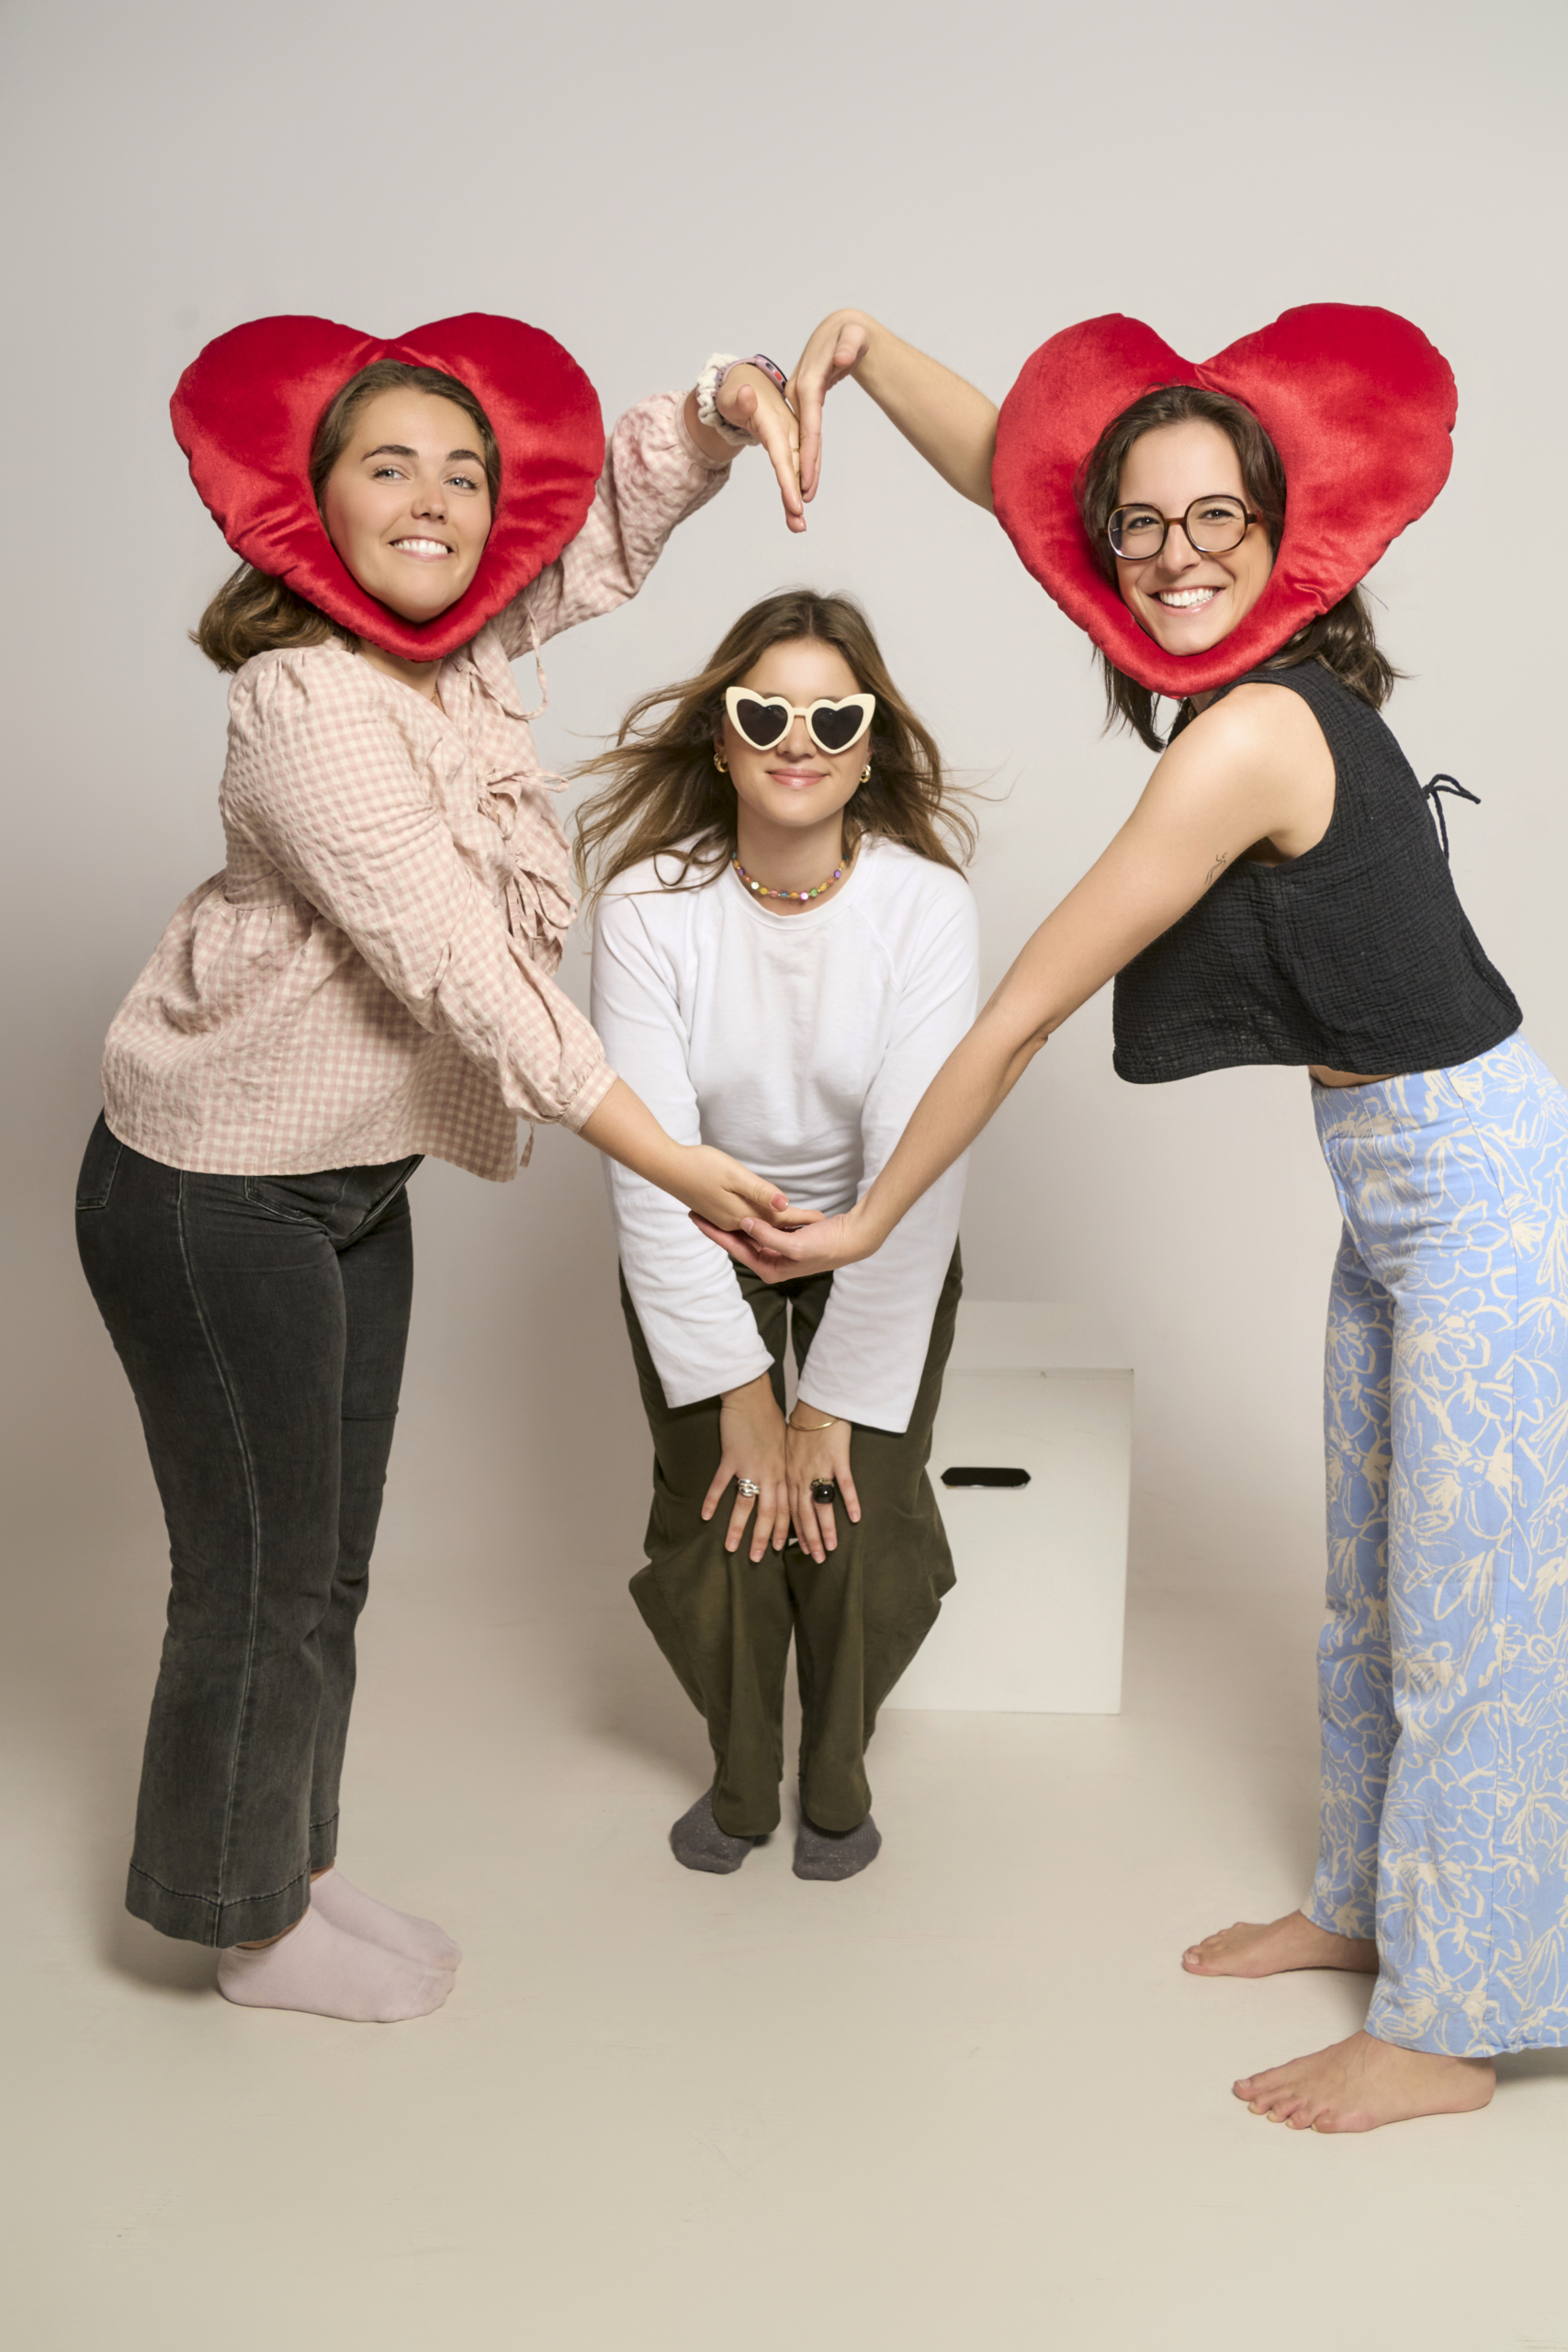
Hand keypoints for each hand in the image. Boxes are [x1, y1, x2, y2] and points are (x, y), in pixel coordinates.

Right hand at [668, 1144, 825, 1232]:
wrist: (665, 1165)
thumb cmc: (700, 1164)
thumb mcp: (735, 1175)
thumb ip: (760, 1193)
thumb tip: (785, 1206)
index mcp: (740, 1215)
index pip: (778, 1220)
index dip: (801, 1217)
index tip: (823, 1218)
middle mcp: (732, 1222)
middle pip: (769, 1226)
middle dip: (792, 1225)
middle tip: (818, 1224)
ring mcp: (722, 1219)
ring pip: (757, 1226)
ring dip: (776, 1226)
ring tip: (799, 1224)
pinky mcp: (715, 1212)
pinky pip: (744, 1222)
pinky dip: (760, 1222)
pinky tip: (765, 1219)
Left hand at [690, 1203, 866, 1280]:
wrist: (853, 1238)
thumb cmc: (828, 1245)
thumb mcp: (795, 1244)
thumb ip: (768, 1236)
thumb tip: (744, 1224)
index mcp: (769, 1268)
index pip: (735, 1249)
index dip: (715, 1233)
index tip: (697, 1218)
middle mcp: (771, 1262)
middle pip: (737, 1242)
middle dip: (718, 1227)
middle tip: (695, 1211)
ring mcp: (778, 1251)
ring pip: (749, 1234)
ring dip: (732, 1220)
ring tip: (711, 1207)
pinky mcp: (785, 1239)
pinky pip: (762, 1227)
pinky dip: (752, 1217)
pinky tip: (739, 1205)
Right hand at [702, 1373, 789, 1561]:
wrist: (753, 1397)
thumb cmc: (770, 1420)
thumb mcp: (784, 1447)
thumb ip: (782, 1470)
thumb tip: (782, 1487)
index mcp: (783, 1473)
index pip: (786, 1509)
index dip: (783, 1532)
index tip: (778, 1550)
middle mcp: (770, 1474)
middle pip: (768, 1514)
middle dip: (762, 1539)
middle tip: (755, 1559)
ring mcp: (750, 1467)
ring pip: (745, 1505)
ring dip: (737, 1528)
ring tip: (731, 1548)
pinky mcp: (732, 1457)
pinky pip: (721, 1484)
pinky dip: (712, 1500)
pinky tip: (706, 1516)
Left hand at [715, 363, 805, 533]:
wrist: (745, 383)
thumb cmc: (733, 393)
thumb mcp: (729, 395)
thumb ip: (738, 399)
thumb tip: (747, 395)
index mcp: (774, 421)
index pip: (783, 455)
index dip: (789, 479)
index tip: (795, 504)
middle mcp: (788, 430)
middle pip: (795, 468)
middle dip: (798, 497)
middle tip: (799, 525)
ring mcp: (792, 437)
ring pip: (799, 471)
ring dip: (799, 499)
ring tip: (798, 527)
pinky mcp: (792, 445)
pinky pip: (795, 470)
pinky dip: (796, 490)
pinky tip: (794, 512)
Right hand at [784, 310, 873, 503]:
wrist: (843, 327)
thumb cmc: (851, 331)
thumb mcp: (853, 334)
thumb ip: (848, 347)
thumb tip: (842, 359)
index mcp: (808, 380)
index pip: (809, 419)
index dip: (808, 447)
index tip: (808, 473)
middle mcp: (798, 391)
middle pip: (801, 434)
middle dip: (802, 467)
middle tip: (802, 498)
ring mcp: (799, 396)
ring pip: (802, 436)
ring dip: (803, 466)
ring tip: (805, 496)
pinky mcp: (805, 400)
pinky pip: (806, 430)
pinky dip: (808, 451)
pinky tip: (810, 473)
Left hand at [786, 1407, 858, 1561]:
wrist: (814, 1405)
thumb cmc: (801, 1427)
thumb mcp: (787, 1452)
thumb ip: (789, 1473)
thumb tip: (790, 1489)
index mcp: (788, 1476)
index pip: (790, 1511)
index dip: (794, 1532)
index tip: (798, 1551)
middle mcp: (800, 1476)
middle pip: (804, 1514)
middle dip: (809, 1539)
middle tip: (816, 1559)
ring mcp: (819, 1469)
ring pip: (821, 1506)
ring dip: (826, 1529)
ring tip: (831, 1548)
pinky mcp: (836, 1459)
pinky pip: (844, 1484)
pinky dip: (850, 1501)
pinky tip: (855, 1517)